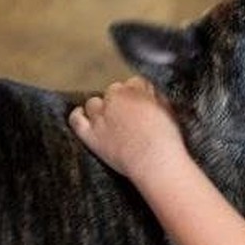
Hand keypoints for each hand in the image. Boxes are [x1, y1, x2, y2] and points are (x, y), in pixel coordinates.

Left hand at [69, 76, 185, 178]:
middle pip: (113, 91)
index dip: (139, 94)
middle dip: (121, 101)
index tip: (143, 104)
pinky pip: (76, 120)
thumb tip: (150, 94)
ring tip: (110, 120)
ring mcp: (100, 117)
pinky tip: (82, 116)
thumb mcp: (168, 110)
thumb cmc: (166, 139)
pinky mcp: (91, 134)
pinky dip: (78, 116)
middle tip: (129, 116)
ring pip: (94, 103)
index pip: (134, 83)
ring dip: (101, 108)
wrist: (155, 161)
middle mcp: (114, 99)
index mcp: (135, 89)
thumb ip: (156, 97)